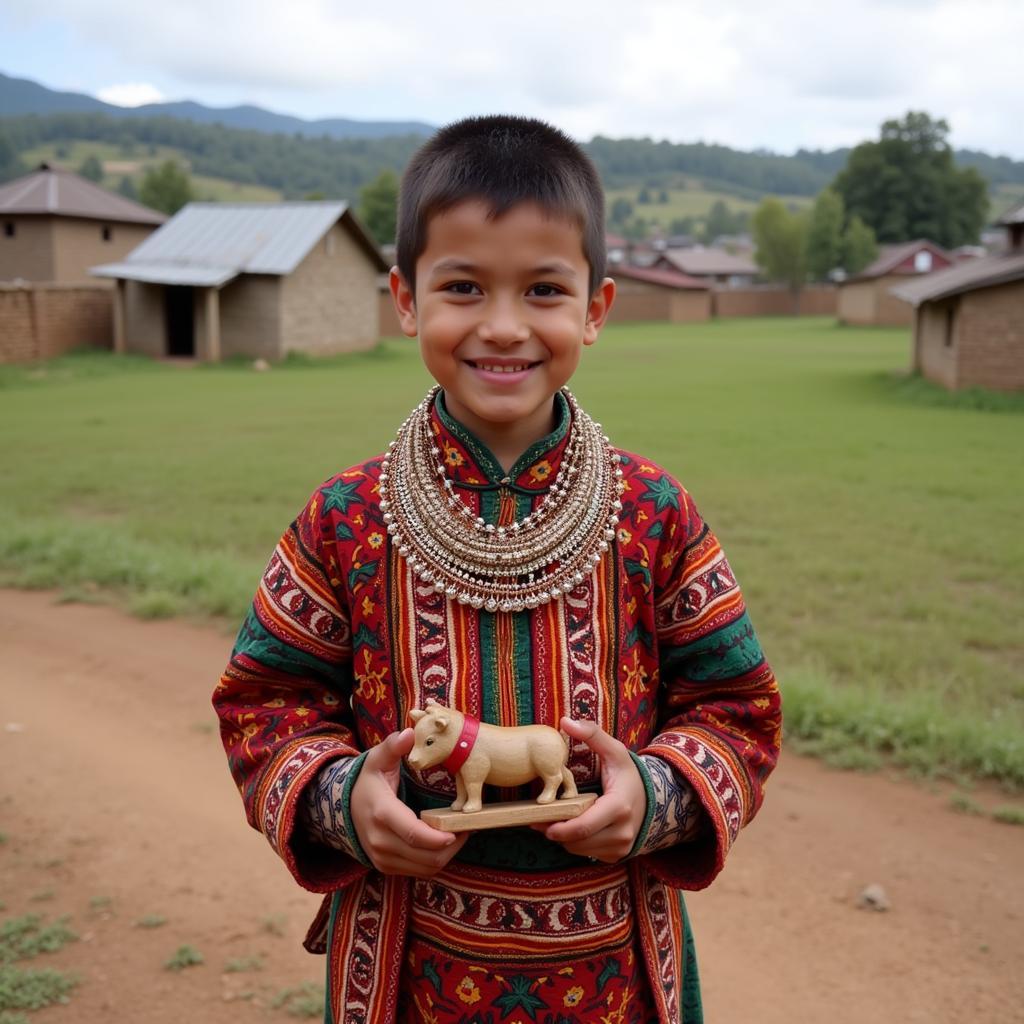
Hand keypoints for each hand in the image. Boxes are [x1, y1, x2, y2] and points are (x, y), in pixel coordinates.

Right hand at [350, 728, 468, 876]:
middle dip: (452, 845)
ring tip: (459, 834)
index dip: (439, 837)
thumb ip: (393, 746)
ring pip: (425, 868)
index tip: (459, 831)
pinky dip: (435, 860)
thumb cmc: (368, 780)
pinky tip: (443, 842)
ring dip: (446, 854)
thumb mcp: (377, 759)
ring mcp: (382, 857)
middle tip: (467, 828)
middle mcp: (381, 841)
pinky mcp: (385, 866)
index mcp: (382, 814)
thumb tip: (409, 732)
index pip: (414, 834)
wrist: (344, 806)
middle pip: (426, 856)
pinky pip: (418, 871)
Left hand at [539, 718, 646, 862]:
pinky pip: (588, 853)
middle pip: (578, 841)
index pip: (584, 827)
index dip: (560, 828)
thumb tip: (565, 721)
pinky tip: (572, 828)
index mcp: (619, 807)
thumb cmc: (627, 774)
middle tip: (538, 822)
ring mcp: (622, 846)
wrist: (652, 798)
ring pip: (581, 849)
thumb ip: (592, 734)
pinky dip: (577, 844)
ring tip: (553, 822)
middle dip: (556, 832)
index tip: (541, 822)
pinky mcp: (618, 855)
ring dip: (565, 839)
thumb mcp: (614, 750)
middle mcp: (622, 831)